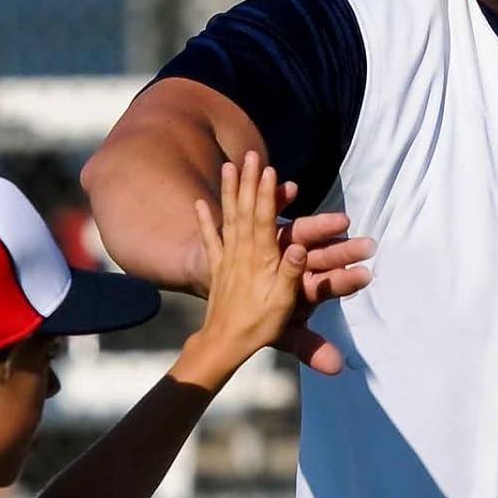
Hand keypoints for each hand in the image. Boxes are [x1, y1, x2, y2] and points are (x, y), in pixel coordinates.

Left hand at [181, 177, 374, 374]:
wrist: (225, 342)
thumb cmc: (259, 323)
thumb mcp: (282, 302)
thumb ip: (290, 273)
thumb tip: (298, 247)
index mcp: (261, 259)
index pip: (263, 219)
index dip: (266, 193)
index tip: (268, 169)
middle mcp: (242, 252)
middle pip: (245, 210)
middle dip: (248, 181)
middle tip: (250, 155)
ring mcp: (227, 258)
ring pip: (228, 218)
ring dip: (229, 191)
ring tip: (229, 166)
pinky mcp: (217, 267)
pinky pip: (209, 239)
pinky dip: (204, 220)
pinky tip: (199, 204)